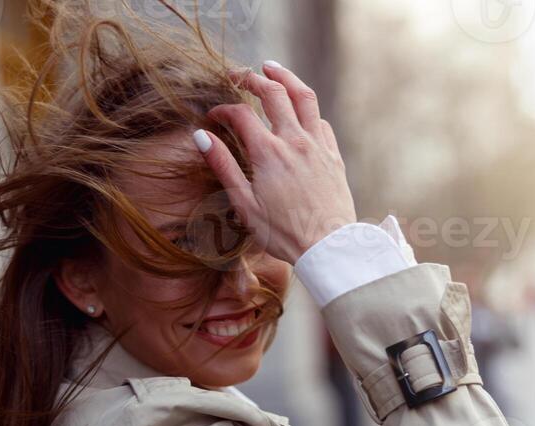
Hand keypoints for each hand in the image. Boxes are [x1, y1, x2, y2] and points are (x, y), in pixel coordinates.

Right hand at [195, 62, 357, 264]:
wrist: (329, 247)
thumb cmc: (283, 233)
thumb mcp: (245, 205)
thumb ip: (223, 166)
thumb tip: (201, 136)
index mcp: (268, 153)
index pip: (240, 114)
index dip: (223, 110)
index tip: (213, 117)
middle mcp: (294, 141)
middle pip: (273, 93)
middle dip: (252, 79)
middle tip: (239, 74)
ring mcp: (317, 145)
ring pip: (304, 96)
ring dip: (286, 78)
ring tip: (272, 68)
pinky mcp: (333, 155)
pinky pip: (320, 121)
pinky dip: (307, 109)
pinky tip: (300, 111)